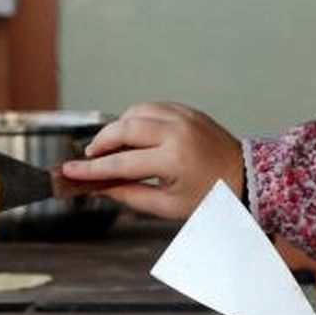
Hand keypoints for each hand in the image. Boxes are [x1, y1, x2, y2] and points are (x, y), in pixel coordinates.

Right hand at [58, 101, 242, 219]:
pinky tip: (134, 134)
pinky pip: (153, 107)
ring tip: (112, 147)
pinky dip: (138, 118)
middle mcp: (177, 132)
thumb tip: (99, 188)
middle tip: (89, 156)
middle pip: (124, 128)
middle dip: (101, 141)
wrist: (247, 177)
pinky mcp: (188, 110)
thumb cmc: (210, 197)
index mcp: (173, 160)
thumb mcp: (169, 206)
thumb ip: (130, 195)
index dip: (91, 169)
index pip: (121, 163)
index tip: (69, 171)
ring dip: (119, 127)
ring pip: (136, 112)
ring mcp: (184, 117)